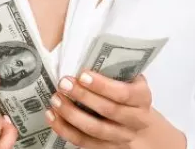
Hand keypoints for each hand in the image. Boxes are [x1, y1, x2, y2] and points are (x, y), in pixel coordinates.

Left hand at [46, 72, 186, 148]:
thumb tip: (83, 55)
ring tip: (55, 99)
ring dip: (71, 114)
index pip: (124, 94)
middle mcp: (135, 120)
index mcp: (142, 99)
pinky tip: (52, 116)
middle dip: (83, 97)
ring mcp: (121, 138)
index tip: (83, 75)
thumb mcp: (131, 81)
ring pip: (95, 130)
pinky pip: (83, 142)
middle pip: (108, 111)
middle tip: (64, 83)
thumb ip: (116, 71)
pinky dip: (65, 130)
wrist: (141, 127)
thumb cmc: (130, 96)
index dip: (102, 86)